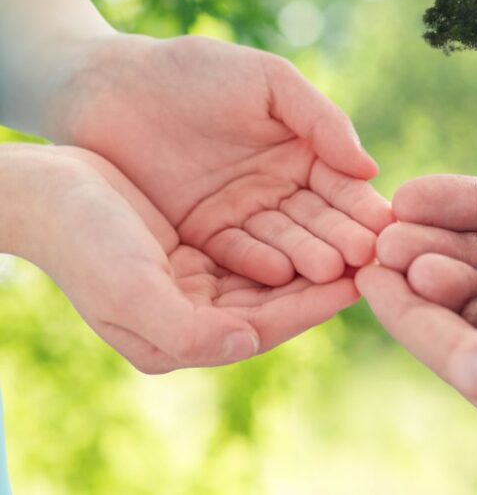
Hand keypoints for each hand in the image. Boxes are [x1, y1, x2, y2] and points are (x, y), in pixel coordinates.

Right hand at [1, 145, 359, 372]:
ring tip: (360, 236)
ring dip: (314, 255)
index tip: (362, 281)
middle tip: (376, 258)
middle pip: (277, 303)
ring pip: (272, 274)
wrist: (44, 191)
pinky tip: (321, 214)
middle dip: (325, 281)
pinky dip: (288, 233)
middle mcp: (194, 319)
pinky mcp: (197, 251)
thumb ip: (188, 330)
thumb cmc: (82, 240)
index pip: (265, 327)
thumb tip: (248, 342)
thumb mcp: (130, 289)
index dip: (315, 305)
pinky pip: (256, 246)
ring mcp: (196, 285)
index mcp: (180, 339)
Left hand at [52, 34, 392, 286]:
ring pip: (284, 242)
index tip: (384, 226)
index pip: (343, 186)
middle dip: (343, 239)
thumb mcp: (269, 82)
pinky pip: (236, 253)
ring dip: (308, 258)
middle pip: (319, 221)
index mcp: (305, 152)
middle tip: (364, 259)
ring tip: (330, 272)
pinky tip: (281, 273)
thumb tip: (371, 169)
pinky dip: (258, 264)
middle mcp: (280, 190)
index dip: (362, 206)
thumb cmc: (195, 71)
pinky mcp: (202, 237)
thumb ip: (321, 120)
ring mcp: (242, 215)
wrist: (110, 85)